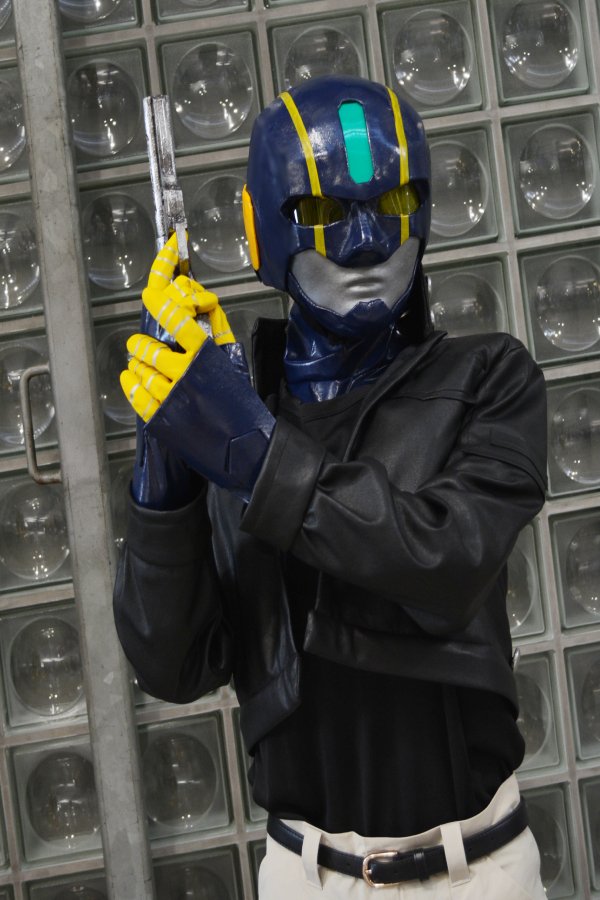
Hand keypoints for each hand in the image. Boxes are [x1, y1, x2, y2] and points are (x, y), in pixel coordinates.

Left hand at [121, 234, 235, 422]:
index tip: (148, 296)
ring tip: (136, 363)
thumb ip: (219, 333)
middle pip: (152, 351)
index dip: (162, 306)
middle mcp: (187, 375)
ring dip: (136, 365)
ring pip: (143, 372)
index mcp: (207, 357)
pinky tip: (128, 379)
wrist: (243, 447)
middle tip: (136, 343)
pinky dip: (130, 385)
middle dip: (140, 345)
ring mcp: (172, 398)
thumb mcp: (234, 364)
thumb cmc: (240, 403)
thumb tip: (204, 304)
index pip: (181, 323)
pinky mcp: (162, 418)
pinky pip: (137, 396)